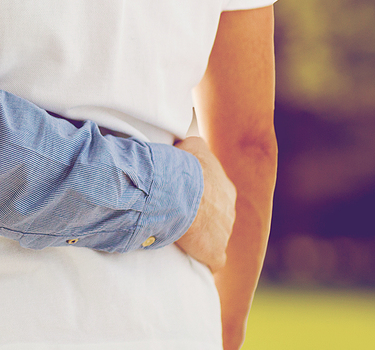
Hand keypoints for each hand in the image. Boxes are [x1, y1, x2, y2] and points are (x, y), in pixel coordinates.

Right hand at [173, 136, 235, 270]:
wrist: (178, 191)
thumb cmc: (182, 166)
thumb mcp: (192, 145)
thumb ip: (196, 147)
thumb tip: (188, 145)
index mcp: (226, 190)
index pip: (215, 197)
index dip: (199, 199)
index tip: (183, 199)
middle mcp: (230, 212)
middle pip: (217, 219)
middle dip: (201, 220)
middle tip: (178, 218)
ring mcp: (225, 234)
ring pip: (214, 239)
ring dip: (199, 240)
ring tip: (177, 237)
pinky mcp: (215, 254)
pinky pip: (213, 262)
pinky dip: (204, 261)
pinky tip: (192, 258)